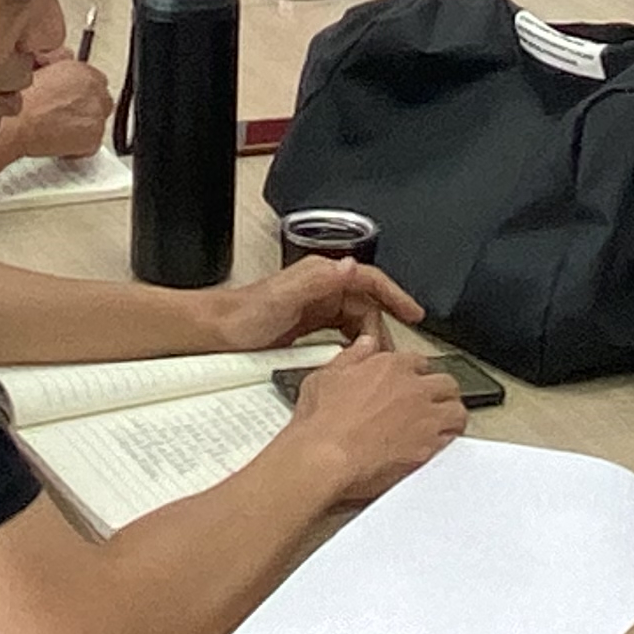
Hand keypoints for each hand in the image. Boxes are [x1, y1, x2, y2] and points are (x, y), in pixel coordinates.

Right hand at [0, 49, 111, 163]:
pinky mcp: (94, 136)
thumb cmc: (19, 99)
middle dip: (86, 109)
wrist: (15, 124)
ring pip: (98, 122)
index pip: (96, 82)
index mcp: (82, 70)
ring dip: (83, 127)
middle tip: (66, 117)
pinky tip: (60, 142)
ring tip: (60, 130)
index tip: (71, 101)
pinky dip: (79, 147)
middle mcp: (94, 88)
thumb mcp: (37, 65)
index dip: (81, 93)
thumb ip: (58, 58)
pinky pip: (92, 144)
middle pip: (101, 101)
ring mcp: (96, 112)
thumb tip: (66, 55)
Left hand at [205, 256, 422, 351]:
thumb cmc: (245, 316)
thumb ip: (317, 281)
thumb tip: (350, 267)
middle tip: (389, 358)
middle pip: (367, 307)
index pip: (370, 281)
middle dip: (382, 331)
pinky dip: (352, 349)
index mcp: (322, 276)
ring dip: (368, 342)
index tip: (414, 314)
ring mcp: (317, 307)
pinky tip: (354, 365)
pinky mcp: (309, 327)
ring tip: (376, 365)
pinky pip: (342, 336)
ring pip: (357, 323)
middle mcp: (322, 288)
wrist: (218, 333)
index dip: (396, 295)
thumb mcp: (283, 297)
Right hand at [280, 328, 468, 504]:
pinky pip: (452, 441)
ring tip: (443, 424)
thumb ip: (353, 356)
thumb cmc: (321, 422)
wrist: (324, 457)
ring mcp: (425, 419)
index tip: (411, 383)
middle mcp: (413, 388)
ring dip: (450, 416)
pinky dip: (447, 442)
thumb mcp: (326, 375)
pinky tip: (437, 446)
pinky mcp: (428, 448)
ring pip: (457, 411)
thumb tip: (365, 346)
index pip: (419, 362)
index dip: (415, 374)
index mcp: (391, 366)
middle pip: (446, 384)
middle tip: (433, 403)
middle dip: (440, 392)